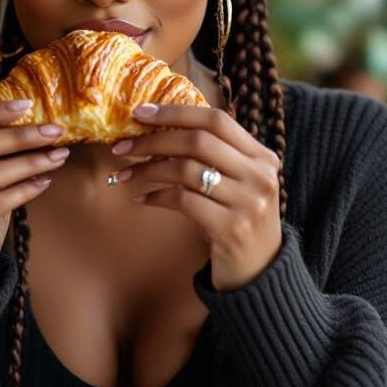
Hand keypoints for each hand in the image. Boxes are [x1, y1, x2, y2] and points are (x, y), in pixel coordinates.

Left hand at [109, 103, 282, 291]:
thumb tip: (159, 127)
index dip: (175, 112)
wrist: (259, 274)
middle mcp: (260, 175)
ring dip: (148, 170)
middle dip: (153, 140)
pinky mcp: (231, 228)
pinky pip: (182, 201)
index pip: (216, 120)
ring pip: (186, 170)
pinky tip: (142, 199)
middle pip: (198, 141)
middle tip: (123, 146)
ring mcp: (248, 202)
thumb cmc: (237, 221)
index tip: (140, 113)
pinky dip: (156, 197)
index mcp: (263, 157)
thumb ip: (215, 156)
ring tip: (125, 174)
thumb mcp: (238, 183)